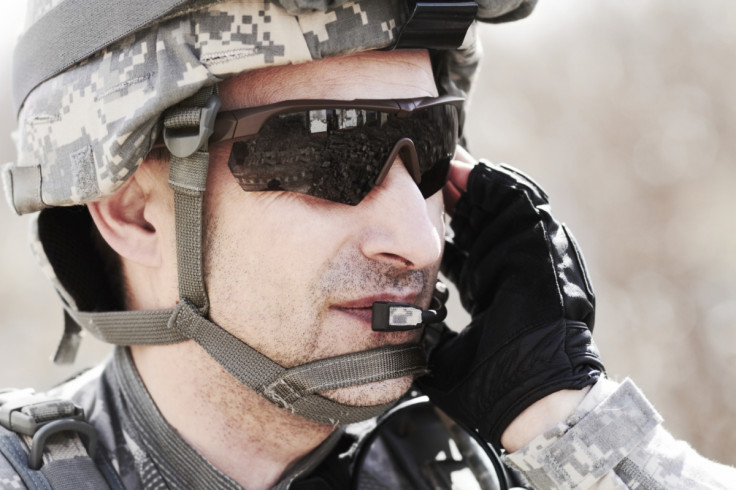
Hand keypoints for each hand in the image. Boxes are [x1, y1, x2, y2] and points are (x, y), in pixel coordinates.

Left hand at [418, 159, 604, 448]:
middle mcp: (508, 266)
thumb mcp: (442, 352)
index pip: (463, 243)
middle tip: (422, 172)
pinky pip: (519, 203)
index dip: (440, 223)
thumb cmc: (489, 384)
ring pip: (498, 204)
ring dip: (469, 182)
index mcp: (490, 287)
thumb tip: (386, 326)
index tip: (413, 206)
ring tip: (439, 162)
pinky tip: (464, 170)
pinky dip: (492, 183)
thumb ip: (420, 333)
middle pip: (478, 217)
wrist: (529, 397)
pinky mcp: (542, 247)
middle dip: (451, 194)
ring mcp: (527, 255)